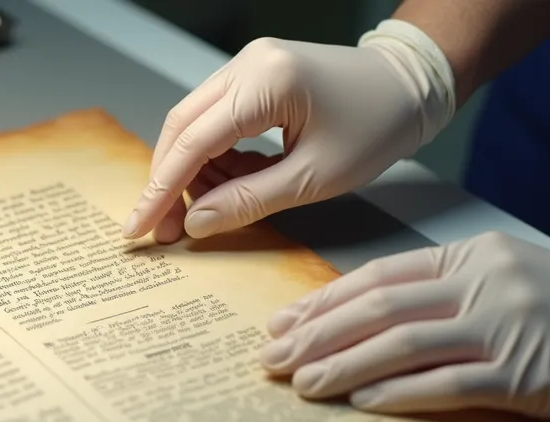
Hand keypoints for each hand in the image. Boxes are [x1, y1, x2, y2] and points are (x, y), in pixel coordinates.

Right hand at [124, 20, 455, 243]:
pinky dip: (214, 156)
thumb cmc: (377, 126)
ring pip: (194, 123)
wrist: (410, 86)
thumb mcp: (314, 179)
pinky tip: (228, 185)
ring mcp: (248, 64)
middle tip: (165, 231)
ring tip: (205, 212)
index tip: (139, 228)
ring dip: (191, 172)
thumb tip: (196, 223)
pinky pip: (216, 118)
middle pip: (182, 128)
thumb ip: (248, 201)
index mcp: (267, 83)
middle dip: (168, 184)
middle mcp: (248, 63)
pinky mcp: (254, 75)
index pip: (193, 142)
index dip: (160, 190)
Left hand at [258, 232, 549, 420]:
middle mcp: (484, 283)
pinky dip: (398, 392)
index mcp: (472, 257)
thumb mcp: (507, 279)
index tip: (281, 324)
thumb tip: (366, 323)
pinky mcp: (527, 372)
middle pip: (378, 308)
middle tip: (271, 359)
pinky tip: (360, 399)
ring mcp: (505, 326)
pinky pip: (448, 383)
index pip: (378, 279)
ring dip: (342, 365)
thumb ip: (444, 293)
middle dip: (316, 335)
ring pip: (402, 344)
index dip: (322, 303)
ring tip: (301, 383)